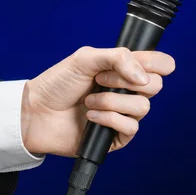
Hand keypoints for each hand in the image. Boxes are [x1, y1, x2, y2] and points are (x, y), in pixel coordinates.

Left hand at [21, 46, 175, 156]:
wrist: (36, 112)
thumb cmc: (57, 84)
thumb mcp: (85, 58)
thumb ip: (118, 57)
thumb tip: (144, 76)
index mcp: (123, 70)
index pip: (159, 65)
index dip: (159, 64)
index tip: (142, 65)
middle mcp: (126, 92)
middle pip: (156, 86)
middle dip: (126, 81)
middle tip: (101, 80)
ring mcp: (122, 114)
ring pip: (143, 107)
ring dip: (113, 101)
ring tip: (89, 100)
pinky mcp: (115, 137)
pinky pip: (130, 128)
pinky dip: (109, 119)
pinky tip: (91, 116)